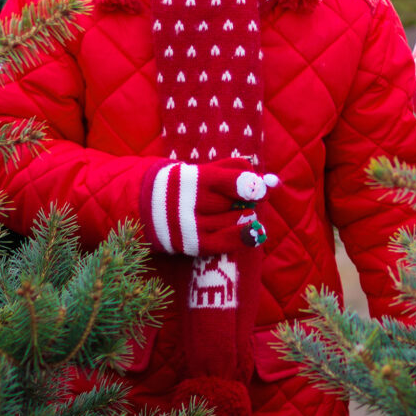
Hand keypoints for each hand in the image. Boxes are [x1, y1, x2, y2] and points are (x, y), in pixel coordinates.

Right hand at [141, 158, 277, 255]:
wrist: (145, 206)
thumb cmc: (186, 184)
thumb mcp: (203, 170)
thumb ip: (236, 170)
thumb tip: (271, 181)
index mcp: (193, 177)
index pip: (230, 181)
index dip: (250, 185)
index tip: (262, 190)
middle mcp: (190, 203)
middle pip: (235, 203)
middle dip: (246, 200)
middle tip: (248, 198)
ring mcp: (190, 226)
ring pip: (234, 221)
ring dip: (243, 216)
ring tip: (237, 210)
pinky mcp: (192, 244)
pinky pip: (224, 242)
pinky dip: (243, 237)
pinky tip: (256, 232)